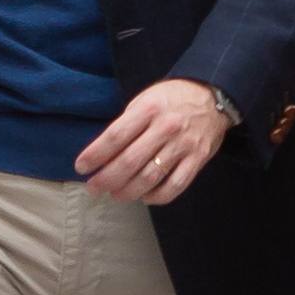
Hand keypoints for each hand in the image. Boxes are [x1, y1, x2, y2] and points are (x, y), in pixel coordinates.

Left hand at [74, 78, 229, 205]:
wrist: (213, 97)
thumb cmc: (171, 99)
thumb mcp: (145, 100)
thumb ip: (127, 124)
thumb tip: (102, 154)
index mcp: (148, 109)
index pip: (115, 136)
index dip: (95, 155)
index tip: (81, 167)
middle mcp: (166, 127)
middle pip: (130, 161)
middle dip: (106, 179)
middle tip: (93, 188)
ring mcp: (183, 145)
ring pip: (150, 177)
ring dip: (128, 191)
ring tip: (115, 195)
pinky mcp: (198, 159)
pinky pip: (175, 186)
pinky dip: (157, 197)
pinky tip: (144, 197)